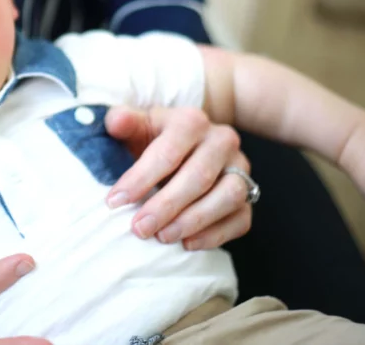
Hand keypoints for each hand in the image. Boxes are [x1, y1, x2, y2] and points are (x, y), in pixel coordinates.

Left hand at [104, 106, 251, 250]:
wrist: (190, 142)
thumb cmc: (156, 137)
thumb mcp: (139, 124)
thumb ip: (123, 121)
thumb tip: (116, 121)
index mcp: (191, 121)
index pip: (168, 152)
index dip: (140, 178)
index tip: (115, 201)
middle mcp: (221, 141)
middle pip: (199, 177)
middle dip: (166, 206)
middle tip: (139, 228)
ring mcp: (240, 168)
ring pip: (228, 196)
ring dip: (194, 221)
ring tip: (163, 237)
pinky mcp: (249, 193)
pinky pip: (241, 218)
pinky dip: (216, 234)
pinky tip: (188, 243)